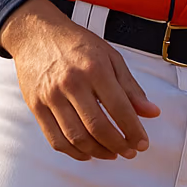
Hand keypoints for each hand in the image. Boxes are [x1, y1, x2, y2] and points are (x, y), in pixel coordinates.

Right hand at [0, 0, 160, 161]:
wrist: (36, 34)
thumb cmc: (75, 43)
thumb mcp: (110, 57)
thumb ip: (131, 87)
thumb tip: (151, 112)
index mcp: (94, 68)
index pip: (119, 108)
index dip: (133, 130)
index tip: (142, 142)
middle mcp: (72, 82)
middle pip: (98, 127)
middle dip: (118, 145)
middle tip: (129, 151)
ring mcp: (51, 96)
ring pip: (77, 137)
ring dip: (98, 152)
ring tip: (112, 153)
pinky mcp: (36, 106)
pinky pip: (56, 139)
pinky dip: (74, 152)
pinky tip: (87, 152)